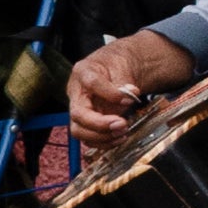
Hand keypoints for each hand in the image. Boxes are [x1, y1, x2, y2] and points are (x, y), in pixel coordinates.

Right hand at [63, 30, 193, 157]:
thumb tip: (131, 94)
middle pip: (78, 114)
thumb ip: (124, 82)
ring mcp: (78, 109)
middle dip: (100, 124)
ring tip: (123, 133)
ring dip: (102, 137)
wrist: (113, 69)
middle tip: (122, 124)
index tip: (130, 97)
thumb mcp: (121, 66)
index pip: (92, 82)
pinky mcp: (85, 122)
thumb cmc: (115, 65)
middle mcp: (76, 92)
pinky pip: (88, 138)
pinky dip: (104, 142)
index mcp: (83, 71)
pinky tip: (119, 138)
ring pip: (79, 130)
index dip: (110, 93)